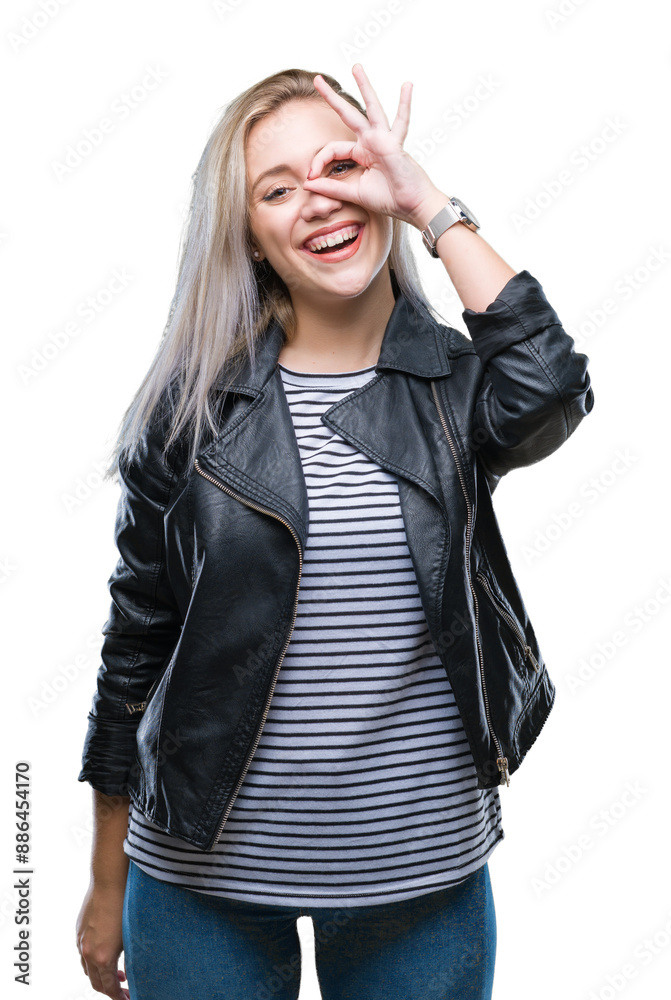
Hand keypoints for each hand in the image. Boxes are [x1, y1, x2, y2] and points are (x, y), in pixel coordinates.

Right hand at [76, 882, 129, 998]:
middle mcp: (88, 952)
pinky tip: (104, 954)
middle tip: (124, 990)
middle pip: (95, 982)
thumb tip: (130, 970)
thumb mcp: (131, 935)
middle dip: (109, 990)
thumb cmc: (125, 903)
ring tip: (116, 974)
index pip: (108, 987)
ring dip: (100, 975)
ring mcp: (81, 941)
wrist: (110, 880)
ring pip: (87, 969)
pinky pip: (83, 953)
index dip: (118, 996)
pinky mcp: (79, 930)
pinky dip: (92, 961)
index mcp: (102, 957)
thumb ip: (128, 957)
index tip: (127, 998)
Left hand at [303, 63, 444, 229]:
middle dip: (332, 98)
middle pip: (348, 115)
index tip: (310, 176)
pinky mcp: (395, 144)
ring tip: (356, 67)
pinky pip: (401, 122)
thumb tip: (307, 183)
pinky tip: (407, 85)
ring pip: (372, 108)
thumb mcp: (353, 193)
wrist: (411, 206)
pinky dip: (404, 105)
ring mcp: (384, 140)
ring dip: (364, 87)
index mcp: (361, 153)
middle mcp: (371, 142)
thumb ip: (331, 187)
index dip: (318, 160)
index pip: (333, 149)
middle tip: (317, 79)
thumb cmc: (388, 199)